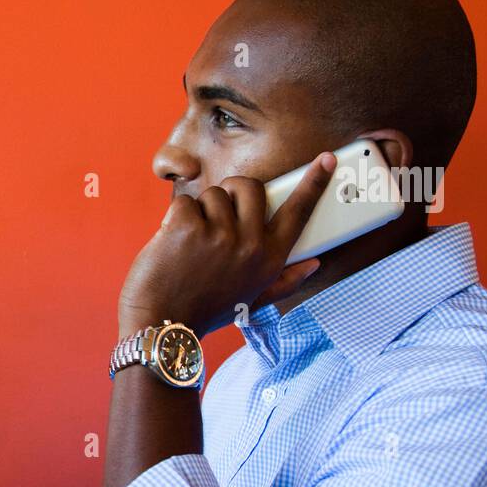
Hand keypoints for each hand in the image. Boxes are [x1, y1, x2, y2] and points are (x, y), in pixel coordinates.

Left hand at [117, 151, 336, 337]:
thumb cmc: (205, 312)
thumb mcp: (252, 301)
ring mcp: (218, 235)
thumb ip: (284, 281)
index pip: (298, 213)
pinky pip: (184, 203)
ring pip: (214, 194)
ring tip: (191, 244)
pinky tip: (171, 246)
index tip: (325, 160)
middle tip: (217, 218)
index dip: (313, 184)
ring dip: (200, 212)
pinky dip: (173, 220)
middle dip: (232, 194)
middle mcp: (250, 244)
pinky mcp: (186, 227)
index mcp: (269, 259)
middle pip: (250, 186)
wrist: (162, 326)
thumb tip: (314, 264)